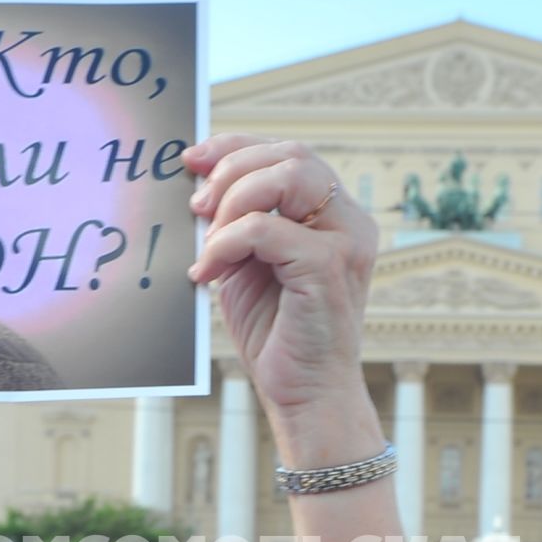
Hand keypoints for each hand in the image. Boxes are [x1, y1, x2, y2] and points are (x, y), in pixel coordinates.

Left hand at [184, 135, 377, 424]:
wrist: (306, 396)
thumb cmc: (278, 335)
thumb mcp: (250, 266)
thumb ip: (238, 225)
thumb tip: (198, 188)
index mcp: (333, 216)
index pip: (289, 152)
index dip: (237, 146)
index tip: (193, 158)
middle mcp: (348, 221)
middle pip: (291, 153)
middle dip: (232, 169)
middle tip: (196, 206)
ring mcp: (345, 242)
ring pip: (288, 175)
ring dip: (234, 201)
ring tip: (208, 241)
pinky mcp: (329, 267)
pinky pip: (266, 229)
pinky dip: (227, 243)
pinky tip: (208, 273)